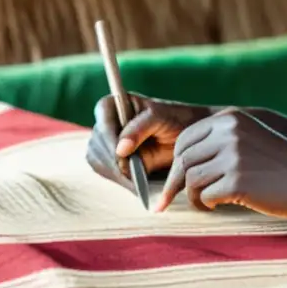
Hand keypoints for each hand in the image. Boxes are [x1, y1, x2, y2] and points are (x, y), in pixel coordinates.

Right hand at [85, 93, 209, 187]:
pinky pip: (106, 172)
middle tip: (132, 175)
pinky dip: (119, 180)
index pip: (103, 122)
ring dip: (115, 173)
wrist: (189, 137)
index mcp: (114, 104)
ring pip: (98, 161)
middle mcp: (106, 123)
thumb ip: (139, 128)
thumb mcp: (160, 117)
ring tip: (136, 180)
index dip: (110, 140)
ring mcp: (106, 143)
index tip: (123, 156)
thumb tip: (119, 149)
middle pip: (97, 145)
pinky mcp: (112, 160)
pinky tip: (135, 183)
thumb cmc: (177, 119)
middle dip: (113, 162)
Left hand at [154, 109, 286, 217]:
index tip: (175, 180)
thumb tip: (180, 163)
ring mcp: (233, 157)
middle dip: (175, 183)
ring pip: (190, 179)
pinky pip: (204, 196)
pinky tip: (218, 206)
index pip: (186, 138)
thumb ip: (221, 141)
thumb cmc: (282, 165)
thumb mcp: (251, 139)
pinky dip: (207, 204)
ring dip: (193, 196)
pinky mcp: (237, 181)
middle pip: (183, 159)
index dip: (177, 162)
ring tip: (206, 203)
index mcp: (230, 119)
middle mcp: (229, 133)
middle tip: (171, 200)